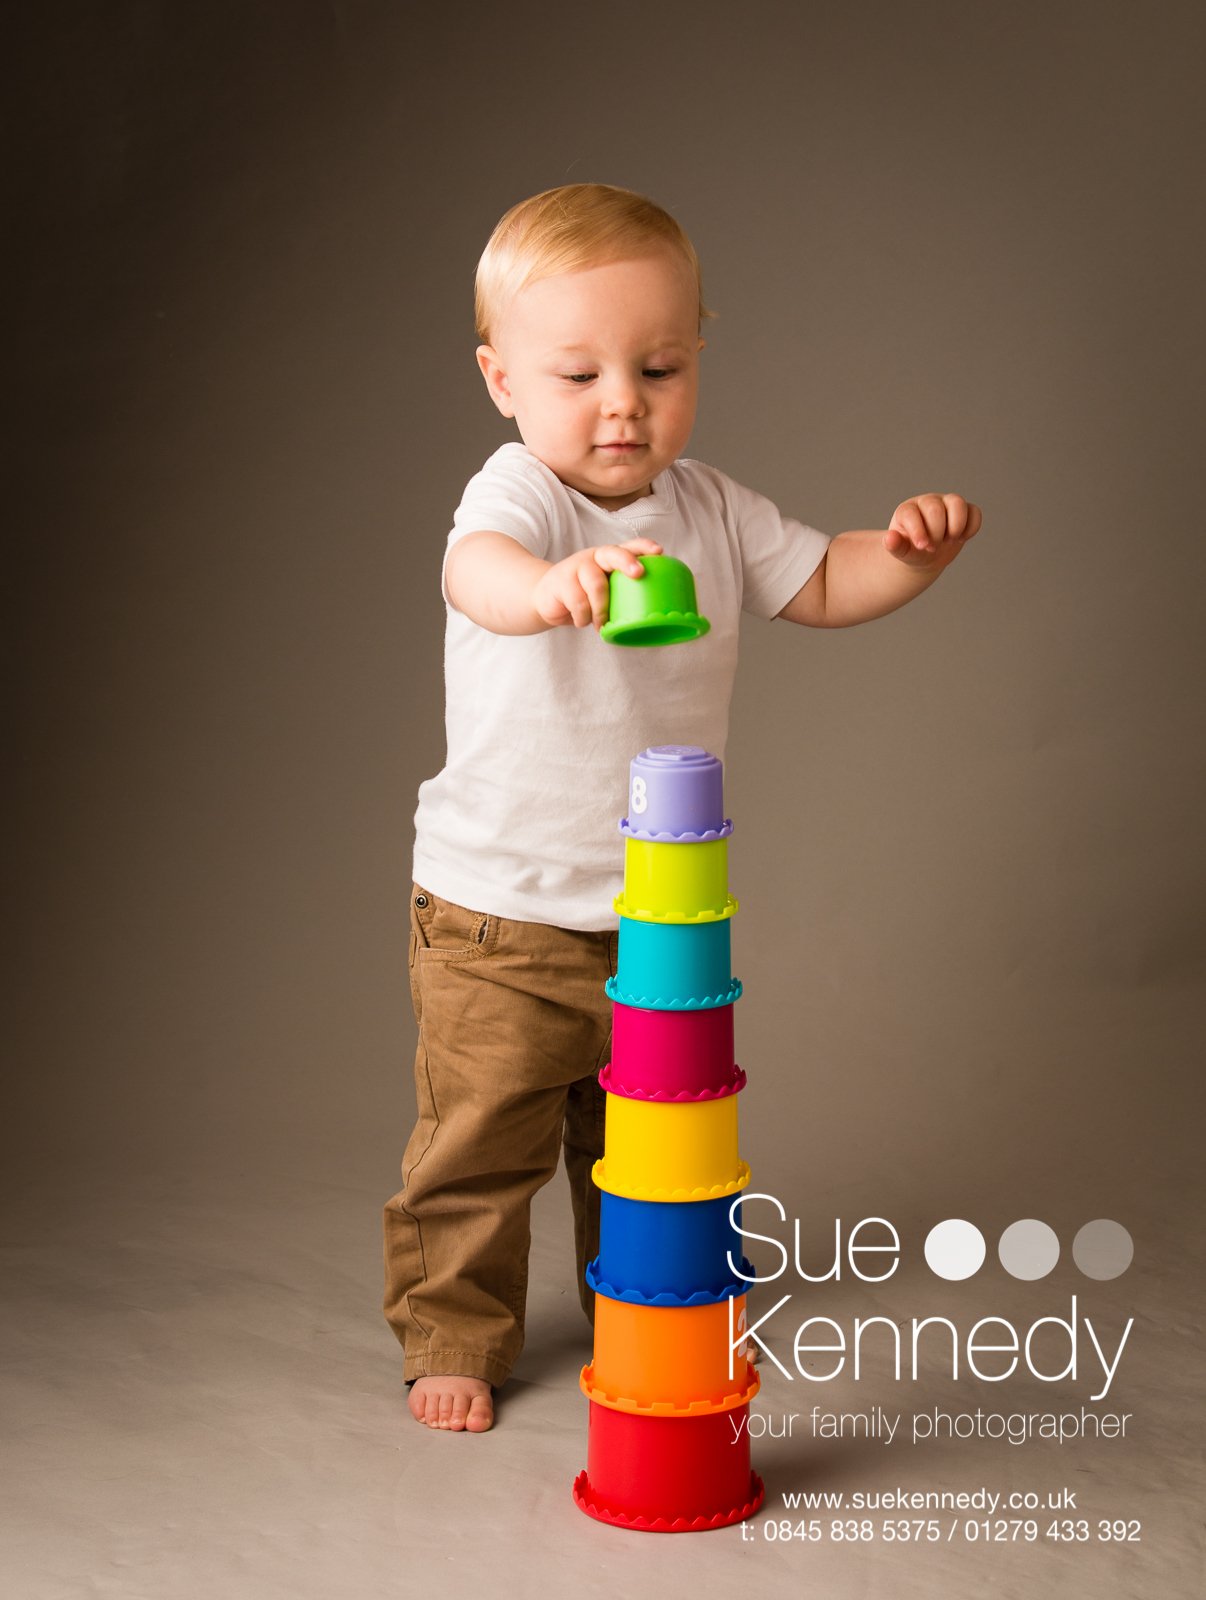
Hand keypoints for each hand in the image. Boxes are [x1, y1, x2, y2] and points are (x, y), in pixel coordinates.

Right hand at [531, 537, 662, 629]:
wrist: (545, 599)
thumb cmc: (583, 597)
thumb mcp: (603, 592)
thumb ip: (619, 594)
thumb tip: (648, 614)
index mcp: (609, 559)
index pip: (629, 546)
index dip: (644, 547)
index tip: (658, 552)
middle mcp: (594, 558)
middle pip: (613, 554)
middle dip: (627, 562)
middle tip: (639, 574)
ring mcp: (576, 567)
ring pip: (596, 586)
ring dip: (601, 610)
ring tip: (600, 624)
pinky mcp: (561, 581)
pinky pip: (579, 603)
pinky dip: (583, 617)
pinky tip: (581, 621)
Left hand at [883, 494, 981, 568]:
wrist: (926, 555)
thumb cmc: (912, 551)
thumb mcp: (902, 552)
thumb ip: (895, 546)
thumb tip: (889, 538)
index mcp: (907, 510)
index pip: (912, 514)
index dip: (918, 531)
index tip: (922, 547)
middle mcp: (927, 502)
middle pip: (935, 509)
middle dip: (936, 533)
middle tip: (932, 547)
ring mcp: (946, 504)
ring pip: (957, 503)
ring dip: (956, 526)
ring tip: (950, 540)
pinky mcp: (965, 511)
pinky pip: (974, 512)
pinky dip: (971, 528)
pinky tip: (961, 539)